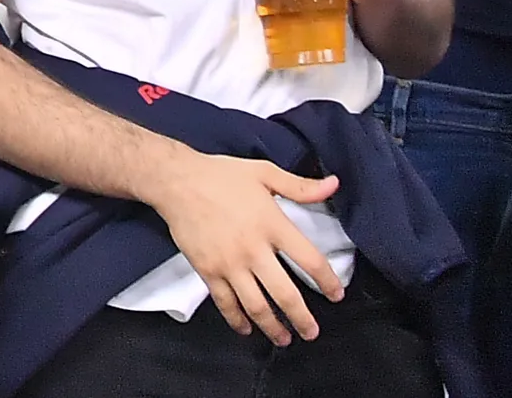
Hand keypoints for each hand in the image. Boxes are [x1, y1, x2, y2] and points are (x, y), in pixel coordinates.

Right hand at [149, 145, 340, 342]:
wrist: (175, 180)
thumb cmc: (220, 175)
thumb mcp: (263, 172)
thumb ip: (300, 186)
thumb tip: (334, 185)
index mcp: (272, 224)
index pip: (310, 260)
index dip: (328, 281)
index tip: (336, 294)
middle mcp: (253, 249)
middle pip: (285, 294)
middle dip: (302, 318)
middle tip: (312, 332)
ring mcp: (229, 263)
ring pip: (256, 306)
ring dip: (273, 327)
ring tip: (284, 339)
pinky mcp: (207, 270)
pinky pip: (225, 303)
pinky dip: (237, 320)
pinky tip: (246, 328)